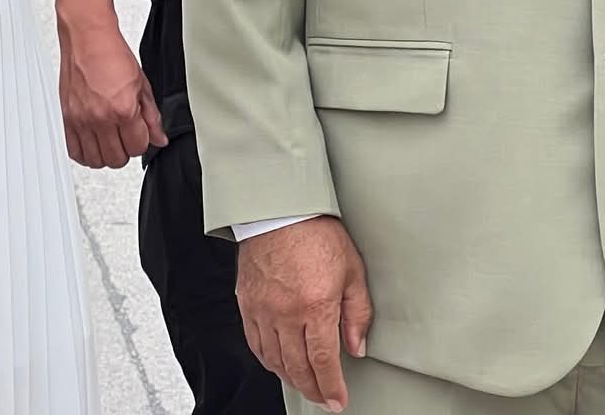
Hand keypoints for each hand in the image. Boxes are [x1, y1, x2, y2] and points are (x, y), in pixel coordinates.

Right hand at [57, 22, 165, 167]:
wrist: (87, 38)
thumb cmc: (112, 54)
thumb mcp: (142, 85)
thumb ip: (152, 116)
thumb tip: (159, 138)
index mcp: (123, 110)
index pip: (137, 148)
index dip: (141, 141)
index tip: (138, 131)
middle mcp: (100, 118)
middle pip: (116, 159)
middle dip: (124, 150)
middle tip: (124, 136)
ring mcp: (81, 119)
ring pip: (95, 160)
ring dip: (105, 154)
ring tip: (108, 140)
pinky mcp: (66, 117)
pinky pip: (73, 151)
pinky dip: (84, 152)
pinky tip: (91, 142)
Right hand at [236, 217, 372, 411]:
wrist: (279, 209)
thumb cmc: (316, 233)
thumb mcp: (352, 271)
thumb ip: (357, 313)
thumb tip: (356, 346)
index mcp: (316, 306)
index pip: (323, 361)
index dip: (331, 387)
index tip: (336, 400)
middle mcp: (286, 312)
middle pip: (297, 366)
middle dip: (312, 388)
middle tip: (322, 397)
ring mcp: (262, 308)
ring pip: (273, 358)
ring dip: (290, 377)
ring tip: (302, 383)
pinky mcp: (246, 301)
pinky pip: (254, 340)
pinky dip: (266, 358)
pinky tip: (276, 362)